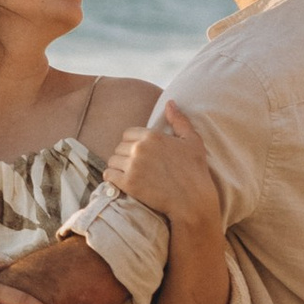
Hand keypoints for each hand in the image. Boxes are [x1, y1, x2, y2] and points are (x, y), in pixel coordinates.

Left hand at [102, 98, 221, 232]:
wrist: (193, 201)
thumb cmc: (195, 171)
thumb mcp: (192, 141)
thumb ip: (179, 120)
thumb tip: (170, 102)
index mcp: (152, 136)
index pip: (128, 133)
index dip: (133, 143)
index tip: (141, 153)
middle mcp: (139, 149)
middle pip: (119, 147)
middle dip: (126, 155)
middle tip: (136, 166)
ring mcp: (132, 166)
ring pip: (112, 160)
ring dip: (118, 167)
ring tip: (129, 174)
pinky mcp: (128, 183)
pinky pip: (108, 175)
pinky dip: (112, 178)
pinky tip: (122, 182)